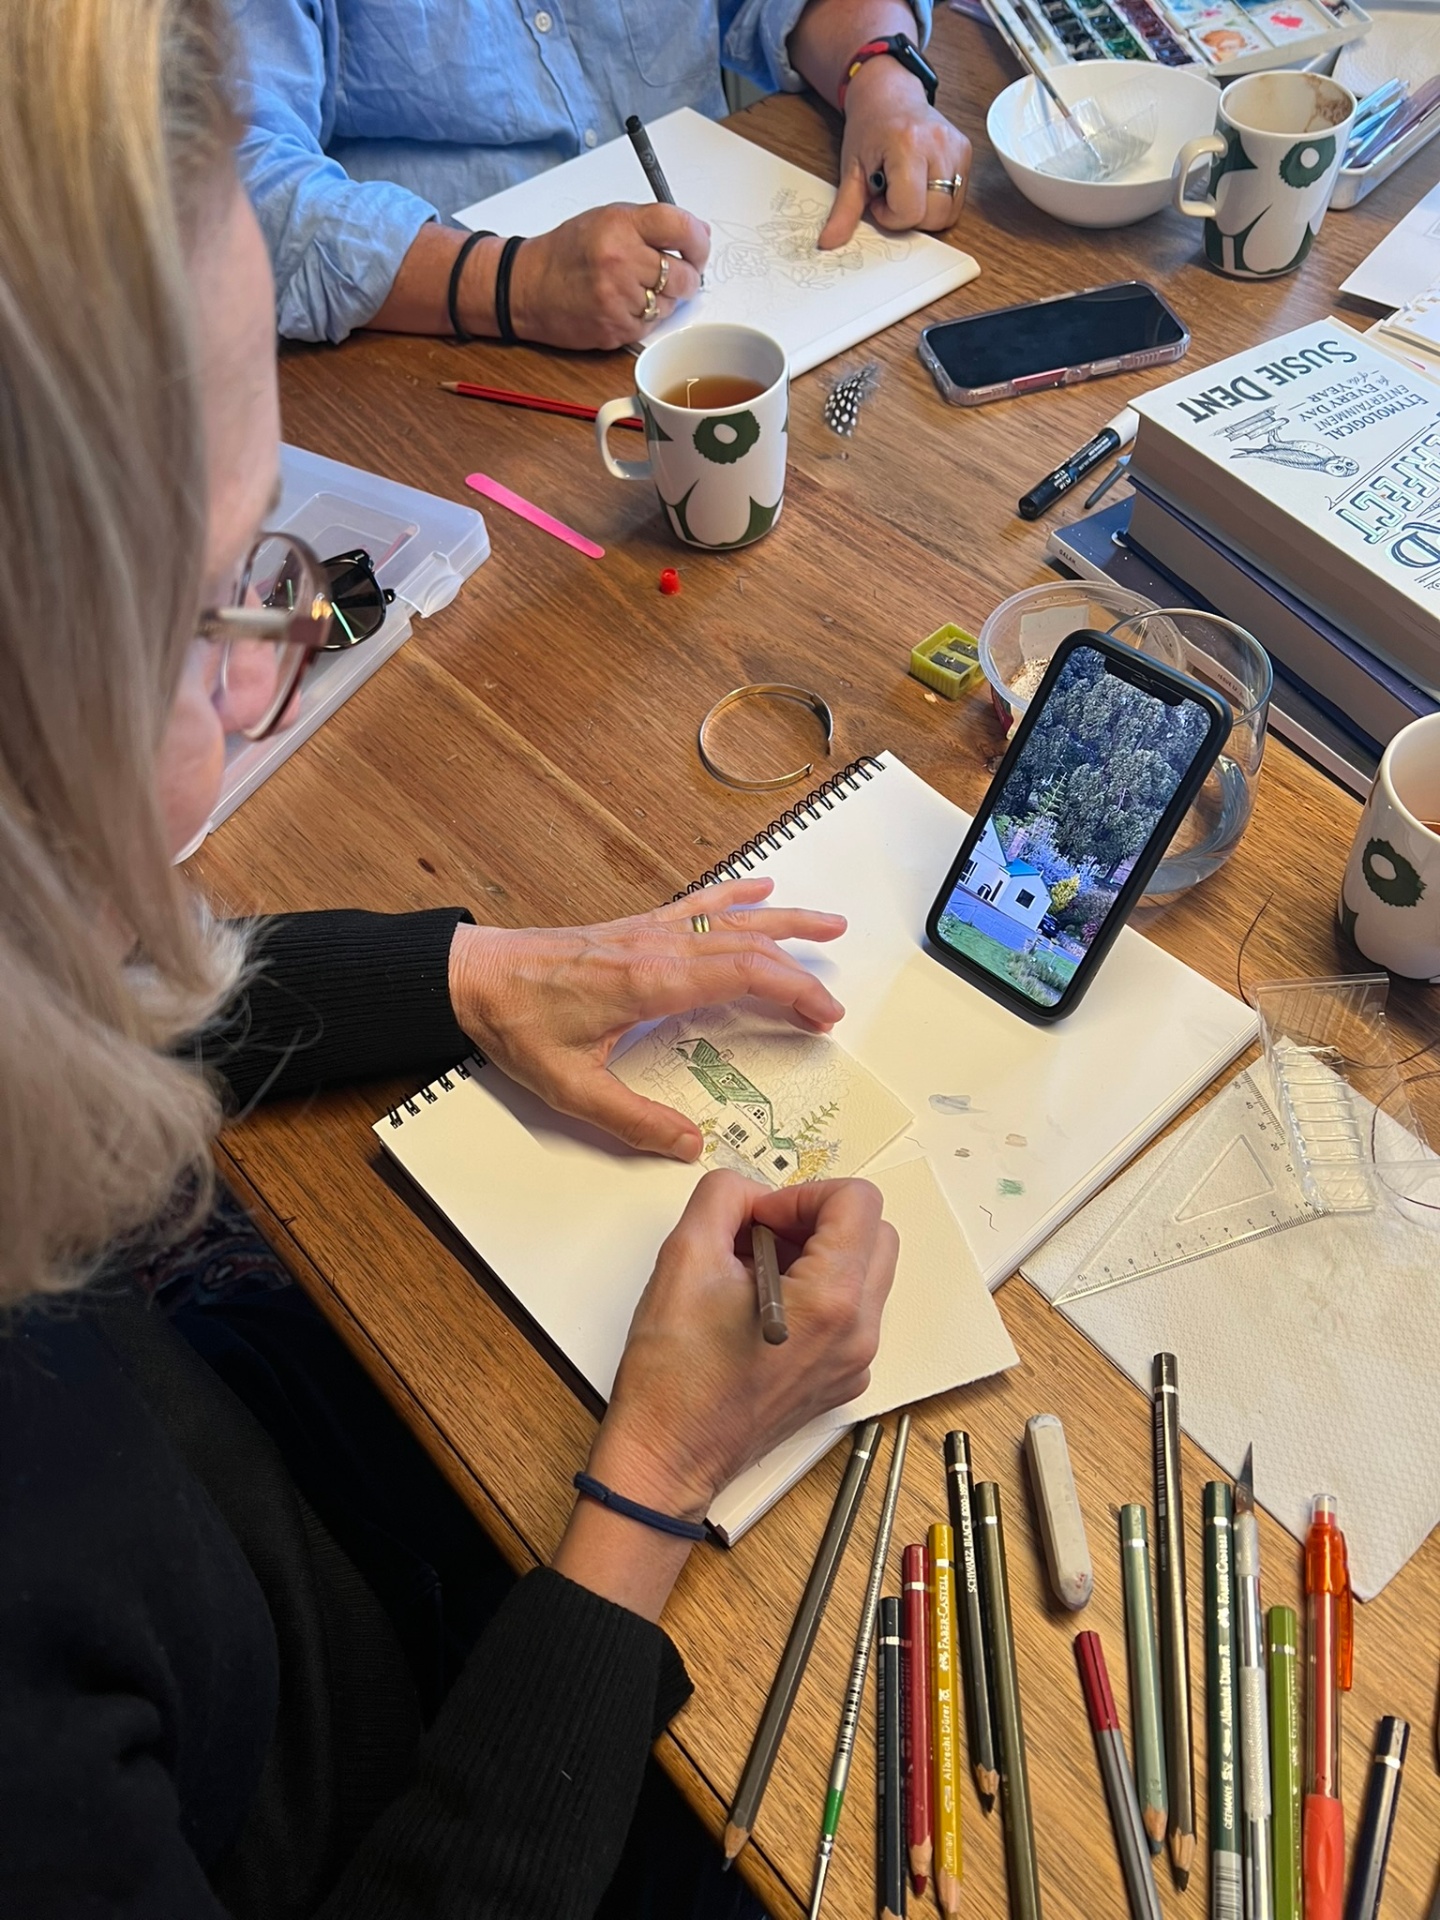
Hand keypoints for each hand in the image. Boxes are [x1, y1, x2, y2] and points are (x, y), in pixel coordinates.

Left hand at [447, 878, 845, 1158]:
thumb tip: (687, 1144)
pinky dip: (735, 895)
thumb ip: (632, 1119)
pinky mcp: (634, 927)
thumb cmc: (516, 1024)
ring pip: (731, 917)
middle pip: (748, 947)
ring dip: (784, 922)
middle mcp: (656, 946)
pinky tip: (760, 888)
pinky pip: (697, 904)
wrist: (472, 977)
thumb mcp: (570, 1087)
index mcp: (650, 980)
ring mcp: (647, 931)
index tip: (824, 1017)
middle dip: (799, 973)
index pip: (743, 976)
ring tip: (829, 925)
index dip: (792, 993)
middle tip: (833, 1005)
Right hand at [507, 202, 709, 350]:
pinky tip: (624, 304)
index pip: (681, 227)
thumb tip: (698, 233)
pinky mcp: (616, 329)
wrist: (528, 287)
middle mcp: (621, 261)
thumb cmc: (568, 252)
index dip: (699, 241)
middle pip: (684, 275)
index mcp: (621, 225)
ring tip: (637, 288)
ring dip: (663, 299)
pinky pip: (651, 325)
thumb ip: (652, 223)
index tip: (699, 248)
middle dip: (686, 276)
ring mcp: (618, 299)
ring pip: (670, 305)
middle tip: (674, 273)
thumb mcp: (608, 218)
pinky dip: (645, 317)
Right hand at [596, 1172, 896, 1513]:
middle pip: (874, 1234)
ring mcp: (854, 1362)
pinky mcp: (841, 1379)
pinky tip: (762, 1307)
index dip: (803, 1193)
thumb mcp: (686, 1257)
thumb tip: (748, 1191)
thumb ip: (723, 1197)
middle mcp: (858, 1334)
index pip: (858, 1202)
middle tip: (761, 1234)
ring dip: (818, 1254)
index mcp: (831, 1301)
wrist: (668, 1455)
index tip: (761, 1215)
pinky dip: (816, 1293)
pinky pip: (849, 1313)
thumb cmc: (674, 1376)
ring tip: (755, 1271)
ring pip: (864, 1273)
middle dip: (819, 1220)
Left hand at [819, 55, 971, 249]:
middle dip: (910, 216)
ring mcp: (956, 147)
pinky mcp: (966, 151)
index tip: (879, 200)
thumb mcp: (851, 170)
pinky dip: (939, 200)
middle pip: (935, 216)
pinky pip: (958, 198)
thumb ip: (844, 210)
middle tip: (893, 194)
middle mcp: (938, 145)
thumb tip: (829, 242)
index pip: (910, 211)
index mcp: (908, 145)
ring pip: (950, 211)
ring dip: (926, 210)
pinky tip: (922, 182)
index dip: (892, 217)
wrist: (889, 94)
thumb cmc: (870, 128)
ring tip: (907, 187)